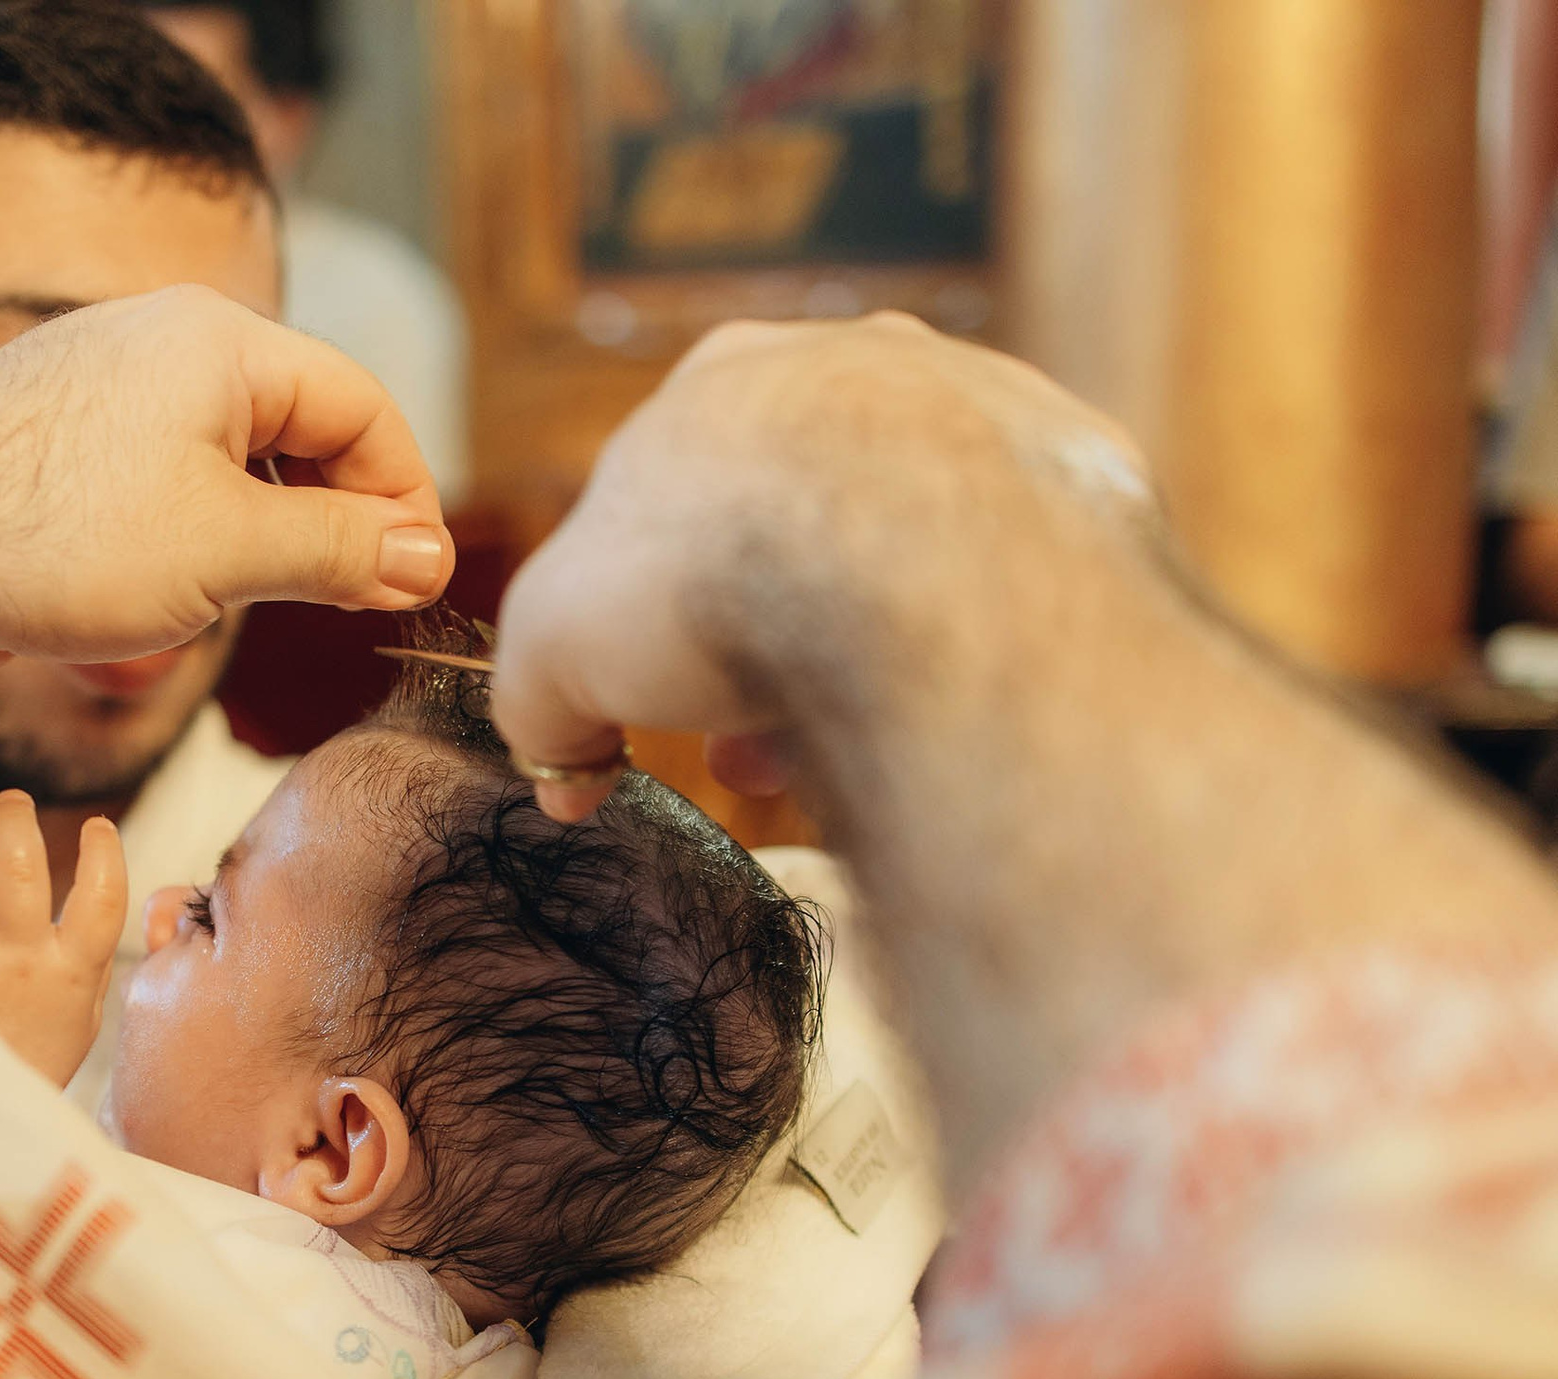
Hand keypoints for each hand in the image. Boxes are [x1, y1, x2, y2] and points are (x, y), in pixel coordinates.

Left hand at [0, 284, 454, 814]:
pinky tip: (168, 594)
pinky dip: (192, 530)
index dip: (404, 495)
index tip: (417, 578)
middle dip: (334, 515)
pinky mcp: (52, 435)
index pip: (360, 404)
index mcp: (218, 340)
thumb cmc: (58, 542)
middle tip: (354, 601)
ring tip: (254, 604)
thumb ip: (339, 548)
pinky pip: (158, 473)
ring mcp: (98, 383)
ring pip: (226, 454)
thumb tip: (422, 556)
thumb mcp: (232, 552)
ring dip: (263, 530)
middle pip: (297, 420)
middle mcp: (159, 339)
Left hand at [0, 791, 127, 1086]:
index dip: (105, 854)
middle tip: (12, 800)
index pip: (103, 898)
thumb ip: (86, 964)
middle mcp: (15, 965)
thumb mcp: (79, 1021)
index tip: (97, 825)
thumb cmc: (32, 1064)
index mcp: (68, 973)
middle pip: (20, 873)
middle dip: (15, 824)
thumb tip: (103, 903)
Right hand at [489, 313, 1155, 819]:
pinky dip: (973, 633)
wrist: (915, 569)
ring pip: (910, 543)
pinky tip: (950, 704)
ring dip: (870, 644)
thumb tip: (562, 771)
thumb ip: (538, 702)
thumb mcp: (551, 651)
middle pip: (795, 522)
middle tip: (752, 747)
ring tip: (851, 747)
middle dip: (763, 639)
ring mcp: (984, 403)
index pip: (670, 500)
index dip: (649, 619)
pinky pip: (1012, 565)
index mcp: (721, 376)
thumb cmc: (712, 578)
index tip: (656, 710)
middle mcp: (859, 362)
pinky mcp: (1084, 466)